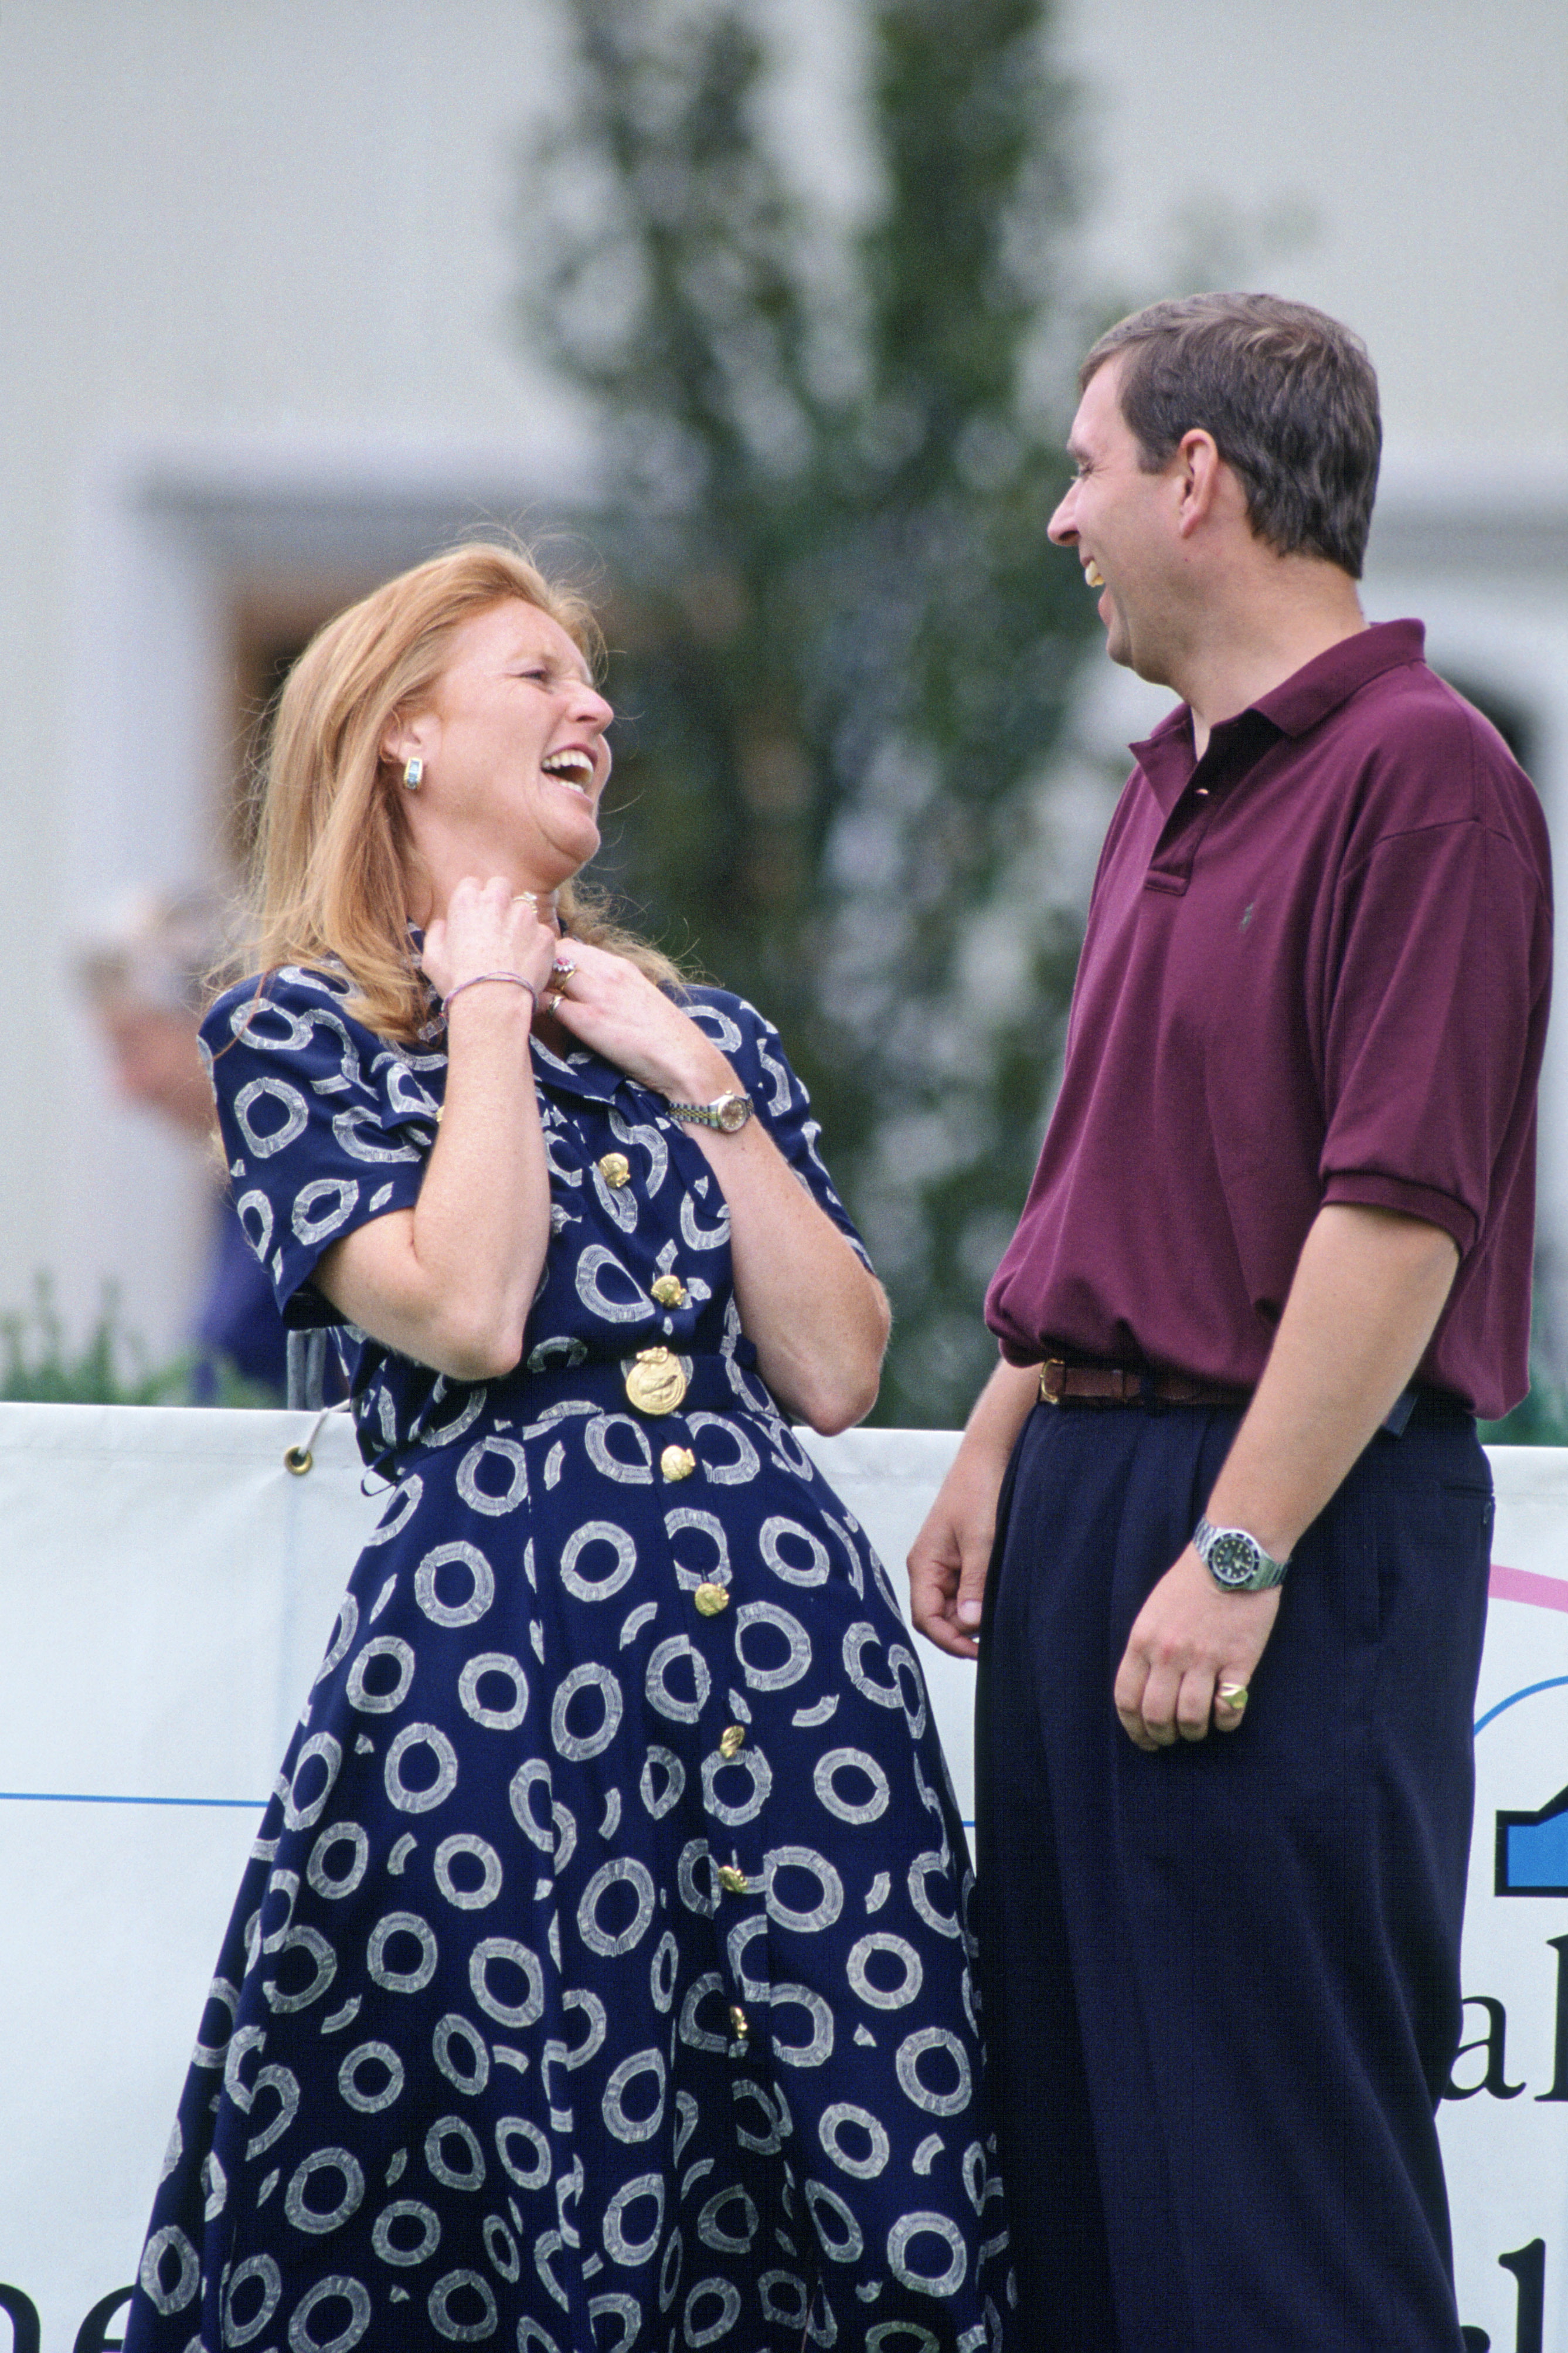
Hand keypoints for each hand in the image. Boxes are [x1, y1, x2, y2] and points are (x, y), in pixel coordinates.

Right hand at [419, 876, 558, 1004]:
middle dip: (499, 901)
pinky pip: (541, 933)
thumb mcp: (432, 959)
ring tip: (512, 950)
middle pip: (501, 886)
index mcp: (467, 902)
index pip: (472, 884)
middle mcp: (498, 901)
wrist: (493, 1004)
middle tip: (496, 926)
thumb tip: (442, 925)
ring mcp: (525, 916)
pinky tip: (526, 963)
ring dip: (519, 922)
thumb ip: (436, 934)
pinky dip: (536, 944)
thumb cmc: (459, 982)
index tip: (475, 916)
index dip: (474, 900)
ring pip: (524, 909)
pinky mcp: (545, 934)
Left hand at [546, 942, 736, 1100]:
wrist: (685, 1060)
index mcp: (621, 966)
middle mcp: (608, 971)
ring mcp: (598, 993)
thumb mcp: (640, 1001)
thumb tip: (586, 997)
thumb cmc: (666, 1039)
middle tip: (531, 991)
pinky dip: (535, 1009)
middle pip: (556, 952)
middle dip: (540, 969)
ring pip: (548, 971)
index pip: (572, 947)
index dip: (553, 962)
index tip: (545, 981)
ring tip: (528, 1005)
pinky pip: (548, 1003)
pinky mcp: (589, 1020)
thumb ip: (613, 991)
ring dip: (535, 985)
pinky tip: (532, 1022)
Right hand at [908, 1454, 1000, 1661]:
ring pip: (956, 1606)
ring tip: (1002, 1604)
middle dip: (965, 1628)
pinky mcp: (960, 1560)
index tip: (979, 1651)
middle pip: (940, 1617)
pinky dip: (981, 1597)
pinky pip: (967, 1590)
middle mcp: (929, 1569)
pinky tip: (999, 1592)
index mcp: (924, 1565)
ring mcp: (944, 1565)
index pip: (926, 1619)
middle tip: (998, 1625)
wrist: (986, 1458)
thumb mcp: (980, 1541)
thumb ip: (975, 1583)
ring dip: (976, 1612)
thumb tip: (971, 1623)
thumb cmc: (977, 1492)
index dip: (950, 1640)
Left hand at [1113, 1545, 1280, 1749]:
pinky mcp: (1239, 1661)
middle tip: (1171, 1738)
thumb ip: (1146, 1648)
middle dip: (1162, 1735)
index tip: (1144, 1740)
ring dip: (1193, 1732)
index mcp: (1143, 1640)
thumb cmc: (1190, 1582)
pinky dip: (1226, 1721)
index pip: (1127, 1698)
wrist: (1233, 1557)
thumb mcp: (1152, 1611)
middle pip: (1156, 1715)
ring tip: (1198, 1729)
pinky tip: (1224, 1716)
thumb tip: (1144, 1687)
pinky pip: (1229, 1708)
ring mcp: (1205, 1659)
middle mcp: (1169, 1653)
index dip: (1133, 1728)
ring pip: (1191, 1718)